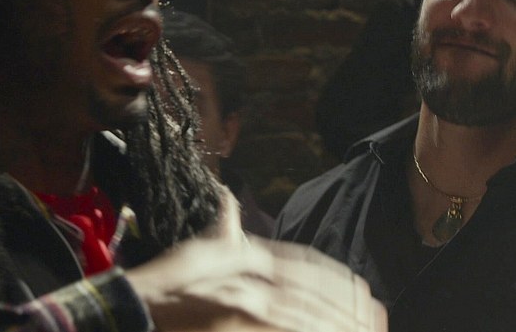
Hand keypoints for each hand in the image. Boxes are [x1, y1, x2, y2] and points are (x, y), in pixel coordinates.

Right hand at [126, 193, 386, 331]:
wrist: (136, 304)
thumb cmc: (168, 280)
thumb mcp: (198, 247)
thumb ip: (224, 226)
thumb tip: (228, 196)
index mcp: (249, 253)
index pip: (307, 264)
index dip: (339, 281)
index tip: (365, 294)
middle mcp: (252, 272)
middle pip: (315, 292)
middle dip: (350, 308)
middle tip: (378, 319)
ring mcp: (246, 300)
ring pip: (305, 314)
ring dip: (338, 324)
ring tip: (366, 331)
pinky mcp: (237, 320)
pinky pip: (284, 326)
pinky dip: (310, 330)